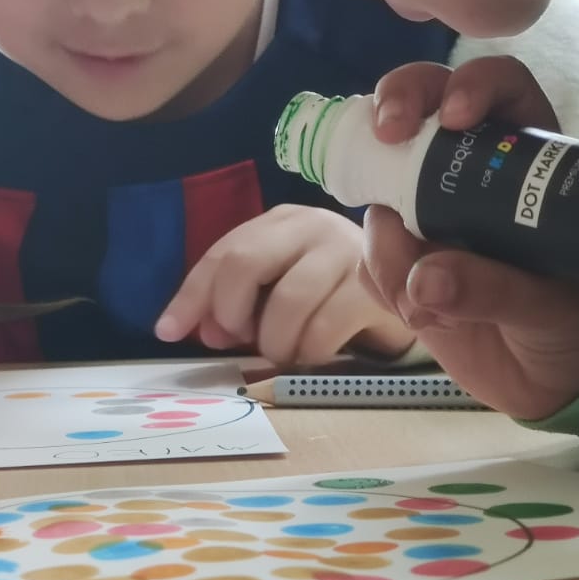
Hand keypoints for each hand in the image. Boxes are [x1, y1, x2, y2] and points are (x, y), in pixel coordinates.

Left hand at [156, 205, 413, 365]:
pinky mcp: (375, 287)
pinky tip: (313, 357)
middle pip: (246, 263)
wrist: (410, 298)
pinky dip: (308, 354)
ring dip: (274, 343)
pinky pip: (324, 330)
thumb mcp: (278, 291)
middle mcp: (312, 226)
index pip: (223, 253)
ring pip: (287, 303)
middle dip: (231, 312)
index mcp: (281, 222)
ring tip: (282, 355)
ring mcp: (346, 252)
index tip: (169, 333)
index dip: (191, 296)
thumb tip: (197, 331)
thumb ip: (236, 303)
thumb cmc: (331, 297)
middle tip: (238, 341)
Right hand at [362, 57, 578, 419]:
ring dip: (392, 245)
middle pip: (420, 110)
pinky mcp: (402, 262)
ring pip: (383, 195)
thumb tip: (424, 279)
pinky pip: (370, 257)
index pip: (500, 90)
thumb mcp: (552, 308)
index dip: (474, 84)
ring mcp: (428, 217)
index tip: (454, 117)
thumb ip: (493, 289)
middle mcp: (470, 176)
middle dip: (395, 108)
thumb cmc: (578, 325)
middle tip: (384, 136)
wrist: (556, 383)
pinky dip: (385, 285)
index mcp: (526, 160)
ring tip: (430, 306)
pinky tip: (423, 318)